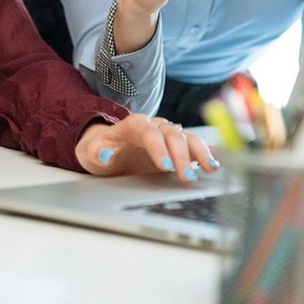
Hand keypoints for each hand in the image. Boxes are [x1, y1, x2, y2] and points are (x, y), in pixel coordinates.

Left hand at [75, 115, 220, 180]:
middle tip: (187, 178)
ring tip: (210, 168)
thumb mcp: (88, 152)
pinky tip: (215, 163)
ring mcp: (166, 134)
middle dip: (181, 156)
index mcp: (133, 125)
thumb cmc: (98, 149)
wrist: (106, 147)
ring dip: (200, 152)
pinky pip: (194, 145)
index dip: (158, 148)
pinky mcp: (175, 145)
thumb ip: (95, 152)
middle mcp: (153, 126)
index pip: (149, 132)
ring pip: (187, 137)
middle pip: (172, 135)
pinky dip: (205, 152)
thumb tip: (105, 153)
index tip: (165, 166)